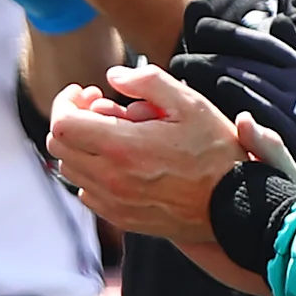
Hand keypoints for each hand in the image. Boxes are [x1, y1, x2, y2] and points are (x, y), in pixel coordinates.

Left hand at [46, 62, 246, 244]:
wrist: (237, 207)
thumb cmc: (217, 154)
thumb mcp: (191, 104)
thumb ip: (148, 81)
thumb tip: (113, 76)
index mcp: (122, 148)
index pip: (62, 123)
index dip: (66, 101)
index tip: (87, 92)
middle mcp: (110, 179)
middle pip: (58, 145)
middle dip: (72, 119)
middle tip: (100, 108)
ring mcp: (113, 202)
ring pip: (69, 168)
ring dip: (82, 145)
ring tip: (114, 133)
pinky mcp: (121, 218)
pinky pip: (86, 191)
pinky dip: (92, 171)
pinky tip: (120, 160)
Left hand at [168, 14, 295, 193]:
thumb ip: (295, 53)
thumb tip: (277, 20)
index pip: (262, 42)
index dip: (230, 32)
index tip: (201, 26)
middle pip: (246, 62)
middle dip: (208, 56)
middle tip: (178, 56)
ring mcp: (293, 107)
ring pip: (243, 82)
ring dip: (208, 75)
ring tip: (181, 73)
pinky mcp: (287, 132)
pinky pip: (250, 110)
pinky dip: (225, 101)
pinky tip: (201, 99)